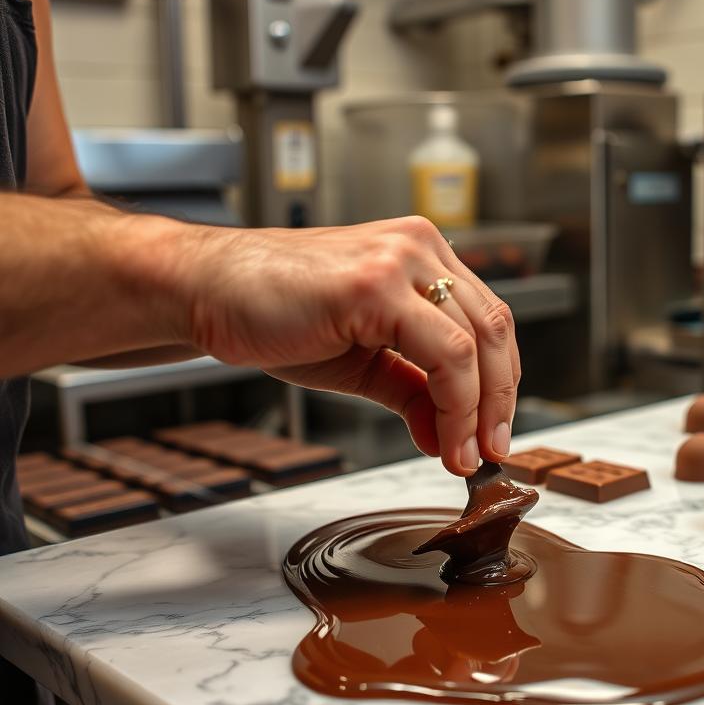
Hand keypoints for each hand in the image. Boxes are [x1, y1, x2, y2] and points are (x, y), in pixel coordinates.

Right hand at [159, 215, 520, 475]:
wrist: (204, 291)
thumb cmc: (274, 313)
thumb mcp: (364, 362)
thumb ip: (414, 391)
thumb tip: (450, 438)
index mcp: (421, 256)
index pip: (486, 321)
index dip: (499, 383)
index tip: (491, 434)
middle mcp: (419, 247)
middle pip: (494, 330)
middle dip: (498, 402)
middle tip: (490, 453)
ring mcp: (399, 259)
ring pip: (476, 344)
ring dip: (478, 413)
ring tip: (465, 457)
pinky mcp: (375, 284)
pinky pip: (444, 354)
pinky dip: (455, 406)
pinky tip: (443, 440)